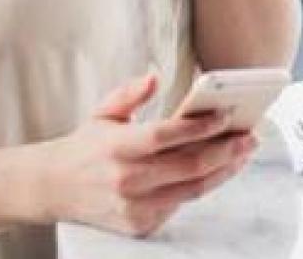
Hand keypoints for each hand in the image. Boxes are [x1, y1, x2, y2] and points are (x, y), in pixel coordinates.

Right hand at [38, 73, 258, 237]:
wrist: (52, 188)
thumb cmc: (86, 146)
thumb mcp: (103, 112)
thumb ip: (131, 93)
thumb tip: (154, 77)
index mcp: (117, 147)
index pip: (167, 135)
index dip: (200, 126)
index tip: (227, 114)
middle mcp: (127, 180)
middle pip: (189, 166)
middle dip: (226, 150)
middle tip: (250, 136)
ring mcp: (134, 207)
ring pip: (192, 190)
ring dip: (224, 170)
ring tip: (242, 153)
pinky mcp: (139, 225)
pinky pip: (179, 204)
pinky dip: (201, 186)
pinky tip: (217, 170)